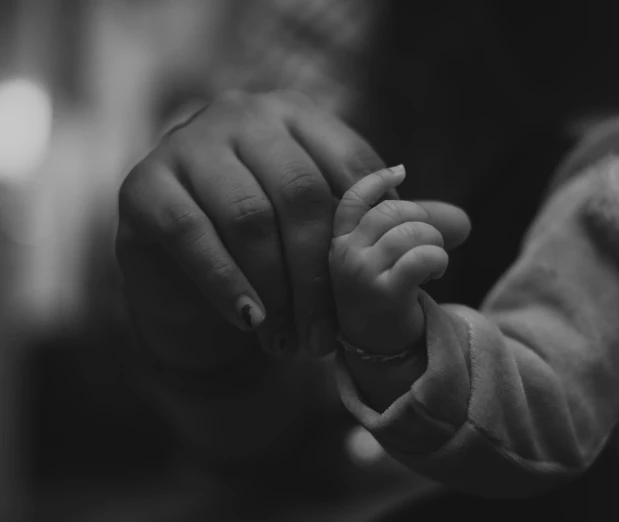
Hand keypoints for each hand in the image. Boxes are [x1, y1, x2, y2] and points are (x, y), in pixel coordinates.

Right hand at [116, 90, 471, 368]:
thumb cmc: (271, 239)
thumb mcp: (330, 227)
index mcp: (298, 116)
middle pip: (301, 194)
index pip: (348, 168)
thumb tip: (461, 227)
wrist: (183, 264)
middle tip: (327, 336)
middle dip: (320, 275)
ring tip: (292, 342)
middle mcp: (243, 117)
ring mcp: (188, 146)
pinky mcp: (145, 187)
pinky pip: (191, 236)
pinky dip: (226, 283)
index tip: (375, 291)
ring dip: (277, 289)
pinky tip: (251, 322)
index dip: (366, 236)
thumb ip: (388, 223)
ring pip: (248, 218)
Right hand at [330, 165, 470, 353]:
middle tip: (428, 242)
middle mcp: (340, 254)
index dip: (378, 181)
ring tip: (433, 262)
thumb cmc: (383, 297)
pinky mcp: (381, 294)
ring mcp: (358, 274)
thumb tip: (462, 222)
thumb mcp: (382, 257)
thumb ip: (404, 230)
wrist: (378, 352)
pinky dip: (438, 260)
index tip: (400, 172)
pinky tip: (435, 273)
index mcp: (336, 240)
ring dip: (434, 243)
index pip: (352, 198)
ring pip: (410, 231)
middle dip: (421, 221)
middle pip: (391, 211)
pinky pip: (422, 256)